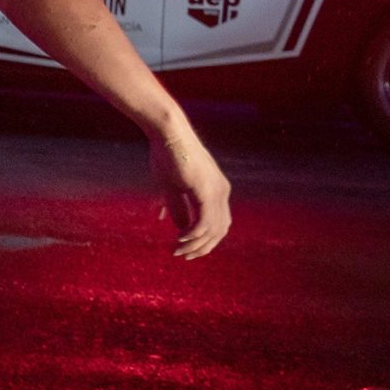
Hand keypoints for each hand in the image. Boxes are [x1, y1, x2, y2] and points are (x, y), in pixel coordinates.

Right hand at [147, 121, 231, 258]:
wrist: (169, 133)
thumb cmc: (167, 155)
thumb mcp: (171, 187)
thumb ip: (176, 208)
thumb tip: (177, 228)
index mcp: (217, 190)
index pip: (218, 223)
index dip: (205, 240)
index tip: (186, 248)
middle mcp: (222, 192)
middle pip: (219, 231)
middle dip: (202, 247)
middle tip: (183, 256)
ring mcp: (216, 192)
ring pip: (212, 230)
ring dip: (195, 244)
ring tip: (178, 251)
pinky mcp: (206, 191)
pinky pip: (204, 222)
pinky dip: (193, 234)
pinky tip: (180, 239)